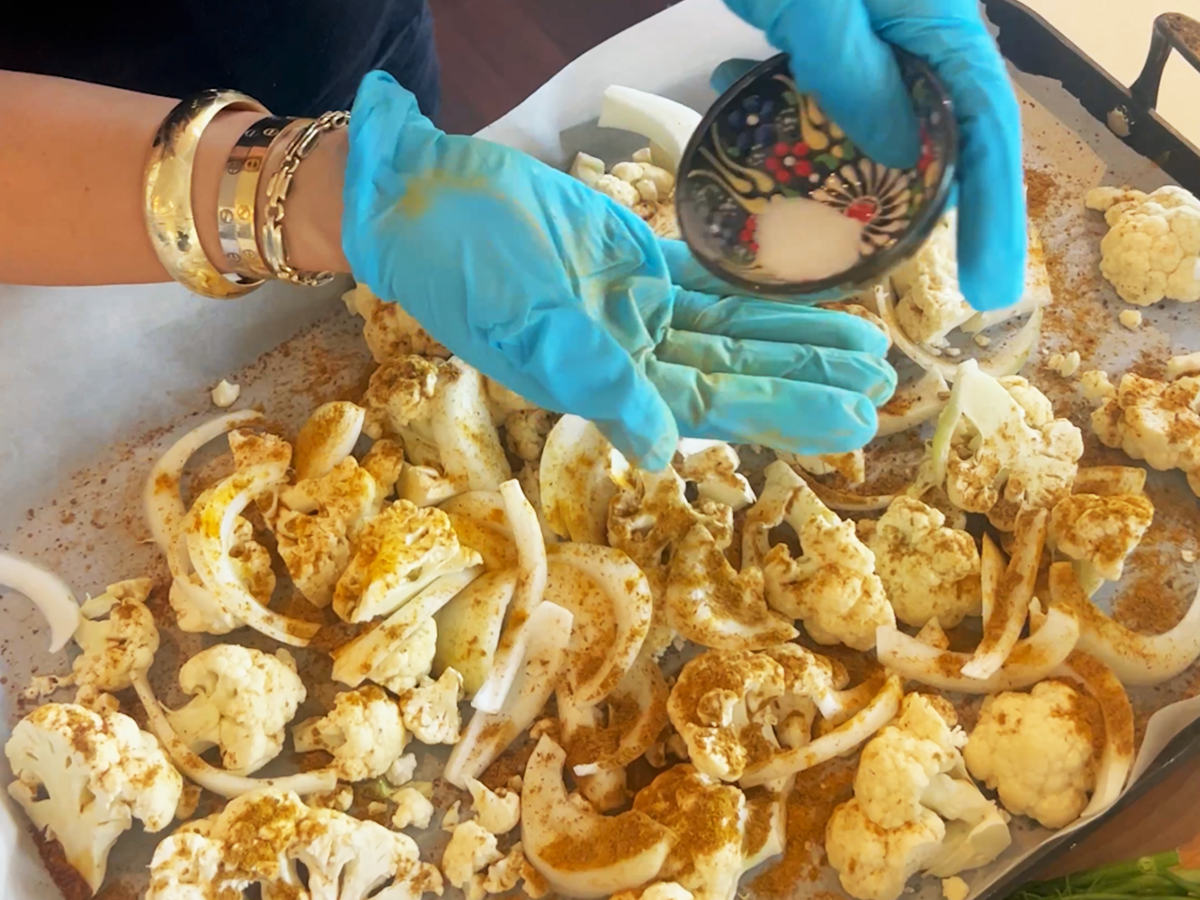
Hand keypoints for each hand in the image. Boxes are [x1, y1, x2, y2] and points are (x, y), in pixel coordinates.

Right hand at [342, 72, 894, 468]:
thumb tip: (660, 451)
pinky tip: (807, 298)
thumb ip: (599, 384)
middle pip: (735, 373)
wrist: (428, 199)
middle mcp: (629, 357)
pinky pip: (710, 283)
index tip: (850, 422)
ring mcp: (636, 311)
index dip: (783, 412)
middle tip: (882, 388)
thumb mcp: (529, 328)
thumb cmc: (464, 270)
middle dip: (806, 379)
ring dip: (795, 338)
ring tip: (868, 348)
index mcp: (605, 386)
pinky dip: (756, 293)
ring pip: (731, 330)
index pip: (710, 407)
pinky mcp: (637, 263)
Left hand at [721, 0, 1024, 313]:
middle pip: (933, 136)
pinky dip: (779, 112)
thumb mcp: (824, 6)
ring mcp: (865, 25)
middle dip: (914, 202)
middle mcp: (914, 32)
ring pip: (864, 117)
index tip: (990, 291)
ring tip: (814, 224)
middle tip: (895, 266)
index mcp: (941, 25)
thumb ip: (857, 77)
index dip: (993, 216)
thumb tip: (897, 161)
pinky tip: (737, 124)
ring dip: (833, 167)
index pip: (988, 132)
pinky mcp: (814, 17)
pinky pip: (809, 82)